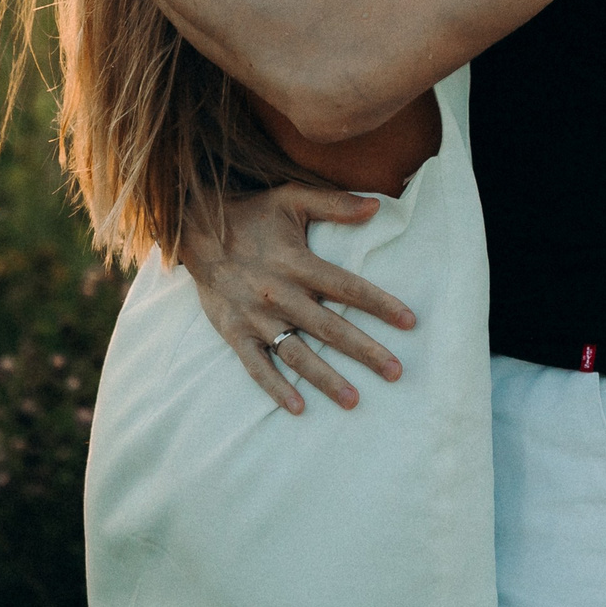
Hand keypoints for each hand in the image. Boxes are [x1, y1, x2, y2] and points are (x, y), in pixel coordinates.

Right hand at [181, 184, 417, 413]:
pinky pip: (256, 366)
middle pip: (330, 328)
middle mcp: (280, 294)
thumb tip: (378, 205)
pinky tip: (298, 407)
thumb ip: (335, 203)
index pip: (348, 287)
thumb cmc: (252, 214)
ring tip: (354, 400)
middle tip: (396, 372)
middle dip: (365, 351)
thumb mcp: (292, 199)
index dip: (381, 304)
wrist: (195, 229)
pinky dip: (275, 387)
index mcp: (298, 262)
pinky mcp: (235, 333)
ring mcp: (256, 317)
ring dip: (326, 378)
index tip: (410, 322)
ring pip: (297, 353)